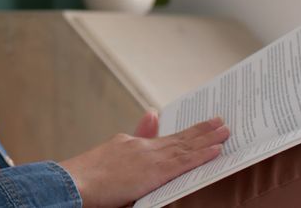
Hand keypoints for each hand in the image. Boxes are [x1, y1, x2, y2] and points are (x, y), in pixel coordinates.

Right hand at [56, 110, 229, 207]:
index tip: (198, 126)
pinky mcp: (155, 170)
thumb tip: (149, 118)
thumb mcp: (107, 158)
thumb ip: (129, 139)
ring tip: (226, 130)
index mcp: (127, 145)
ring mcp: (148, 156)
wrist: (74, 183)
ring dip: (208, 138)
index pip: (161, 138)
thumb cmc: (85, 180)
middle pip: (177, 137)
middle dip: (200, 130)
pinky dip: (203, 153)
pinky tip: (218, 149)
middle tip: (220, 121)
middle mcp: (140, 146)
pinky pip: (185, 160)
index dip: (181, 134)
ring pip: (185, 145)